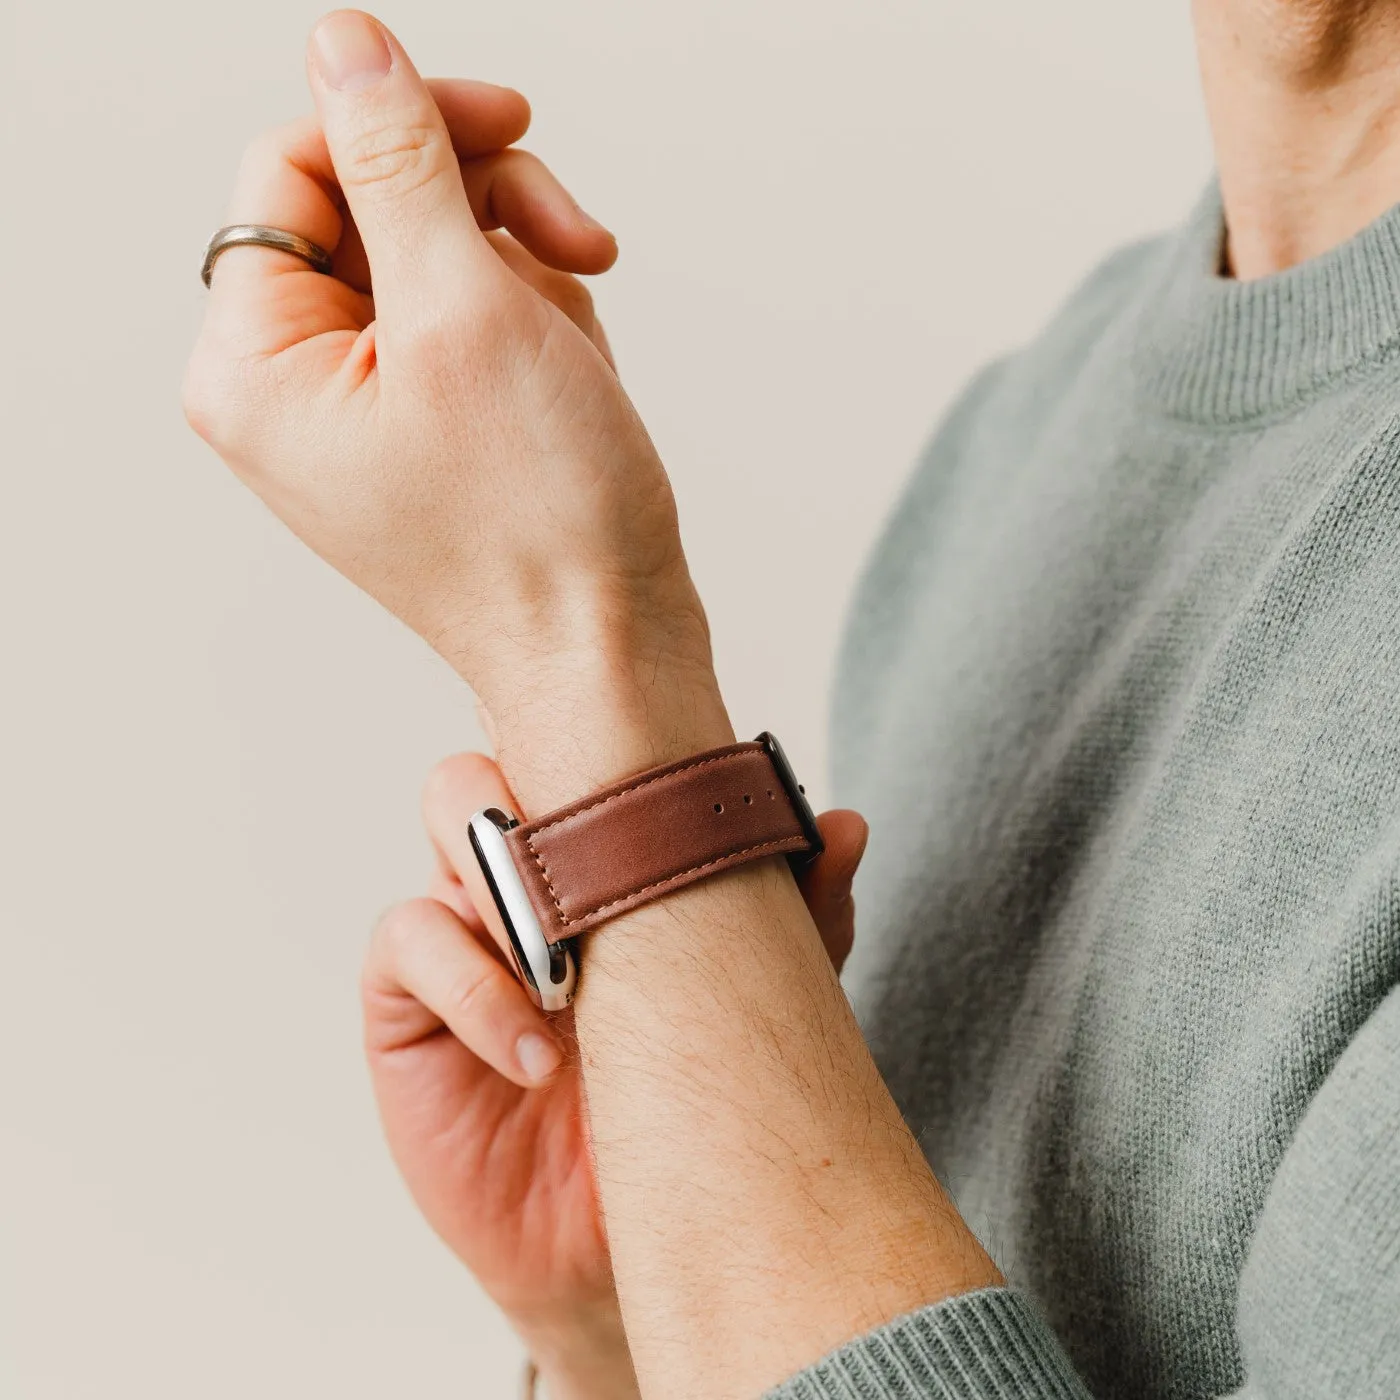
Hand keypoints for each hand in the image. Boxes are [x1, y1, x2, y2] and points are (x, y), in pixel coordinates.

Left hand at [183, 11, 724, 808]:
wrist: (609, 647)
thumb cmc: (542, 523)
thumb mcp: (466, 310)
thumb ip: (396, 161)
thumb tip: (345, 43)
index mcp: (254, 366)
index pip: (291, 165)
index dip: (402, 124)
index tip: (506, 123)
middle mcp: (293, 389)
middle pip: (366, 205)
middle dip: (483, 209)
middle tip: (572, 239)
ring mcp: (364, 413)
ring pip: (434, 258)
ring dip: (524, 269)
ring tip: (580, 338)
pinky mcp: (430, 430)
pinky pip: (471, 324)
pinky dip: (534, 326)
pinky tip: (575, 378)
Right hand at [362, 753, 869, 1399]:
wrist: (629, 1245)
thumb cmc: (688, 1106)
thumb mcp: (755, 1006)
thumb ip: (802, 917)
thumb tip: (849, 825)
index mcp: (598, 858)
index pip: (585, 754)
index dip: (614, 752)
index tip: (672, 796)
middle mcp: (526, 874)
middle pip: (508, 749)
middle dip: (551, 795)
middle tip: (611, 874)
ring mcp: (465, 927)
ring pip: (453, 812)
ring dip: (517, 878)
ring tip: (575, 981)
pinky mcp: (410, 1003)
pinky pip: (412, 938)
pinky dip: (474, 985)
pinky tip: (534, 1056)